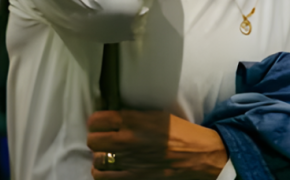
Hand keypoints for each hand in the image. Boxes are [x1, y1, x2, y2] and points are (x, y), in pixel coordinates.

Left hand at [88, 110, 227, 178]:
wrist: (197, 155)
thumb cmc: (179, 132)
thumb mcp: (155, 116)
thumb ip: (131, 117)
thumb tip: (111, 118)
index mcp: (133, 121)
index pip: (96, 120)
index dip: (96, 122)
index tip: (100, 124)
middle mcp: (127, 140)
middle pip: (92, 140)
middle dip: (97, 139)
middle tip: (105, 140)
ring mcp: (128, 161)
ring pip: (96, 160)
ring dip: (102, 157)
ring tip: (110, 156)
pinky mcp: (132, 178)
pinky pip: (103, 177)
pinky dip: (104, 173)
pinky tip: (112, 169)